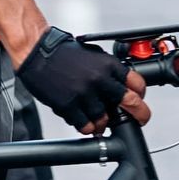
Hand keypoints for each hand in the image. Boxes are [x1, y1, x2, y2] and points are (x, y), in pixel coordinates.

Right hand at [16, 28, 150, 133]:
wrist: (37, 53)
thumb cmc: (64, 53)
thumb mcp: (94, 55)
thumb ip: (109, 71)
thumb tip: (122, 86)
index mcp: (109, 64)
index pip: (137, 84)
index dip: (140, 95)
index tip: (139, 100)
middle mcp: (100, 79)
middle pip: (131, 103)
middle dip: (139, 114)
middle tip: (139, 120)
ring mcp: (84, 94)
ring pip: (105, 119)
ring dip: (103, 123)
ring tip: (98, 121)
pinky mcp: (68, 106)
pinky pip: (85, 125)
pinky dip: (86, 127)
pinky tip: (84, 121)